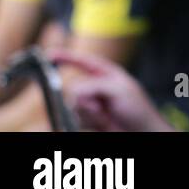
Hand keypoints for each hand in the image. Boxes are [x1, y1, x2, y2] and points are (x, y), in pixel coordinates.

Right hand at [46, 50, 174, 131]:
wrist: (139, 133)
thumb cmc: (138, 110)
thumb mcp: (119, 90)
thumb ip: (94, 85)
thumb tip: (74, 90)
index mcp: (107, 74)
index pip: (83, 61)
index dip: (65, 57)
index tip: (49, 55)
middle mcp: (97, 87)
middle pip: (74, 88)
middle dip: (86, 99)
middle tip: (102, 106)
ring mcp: (91, 104)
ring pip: (73, 105)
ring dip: (89, 113)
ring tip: (107, 116)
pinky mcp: (87, 119)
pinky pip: (76, 118)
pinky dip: (88, 121)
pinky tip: (102, 123)